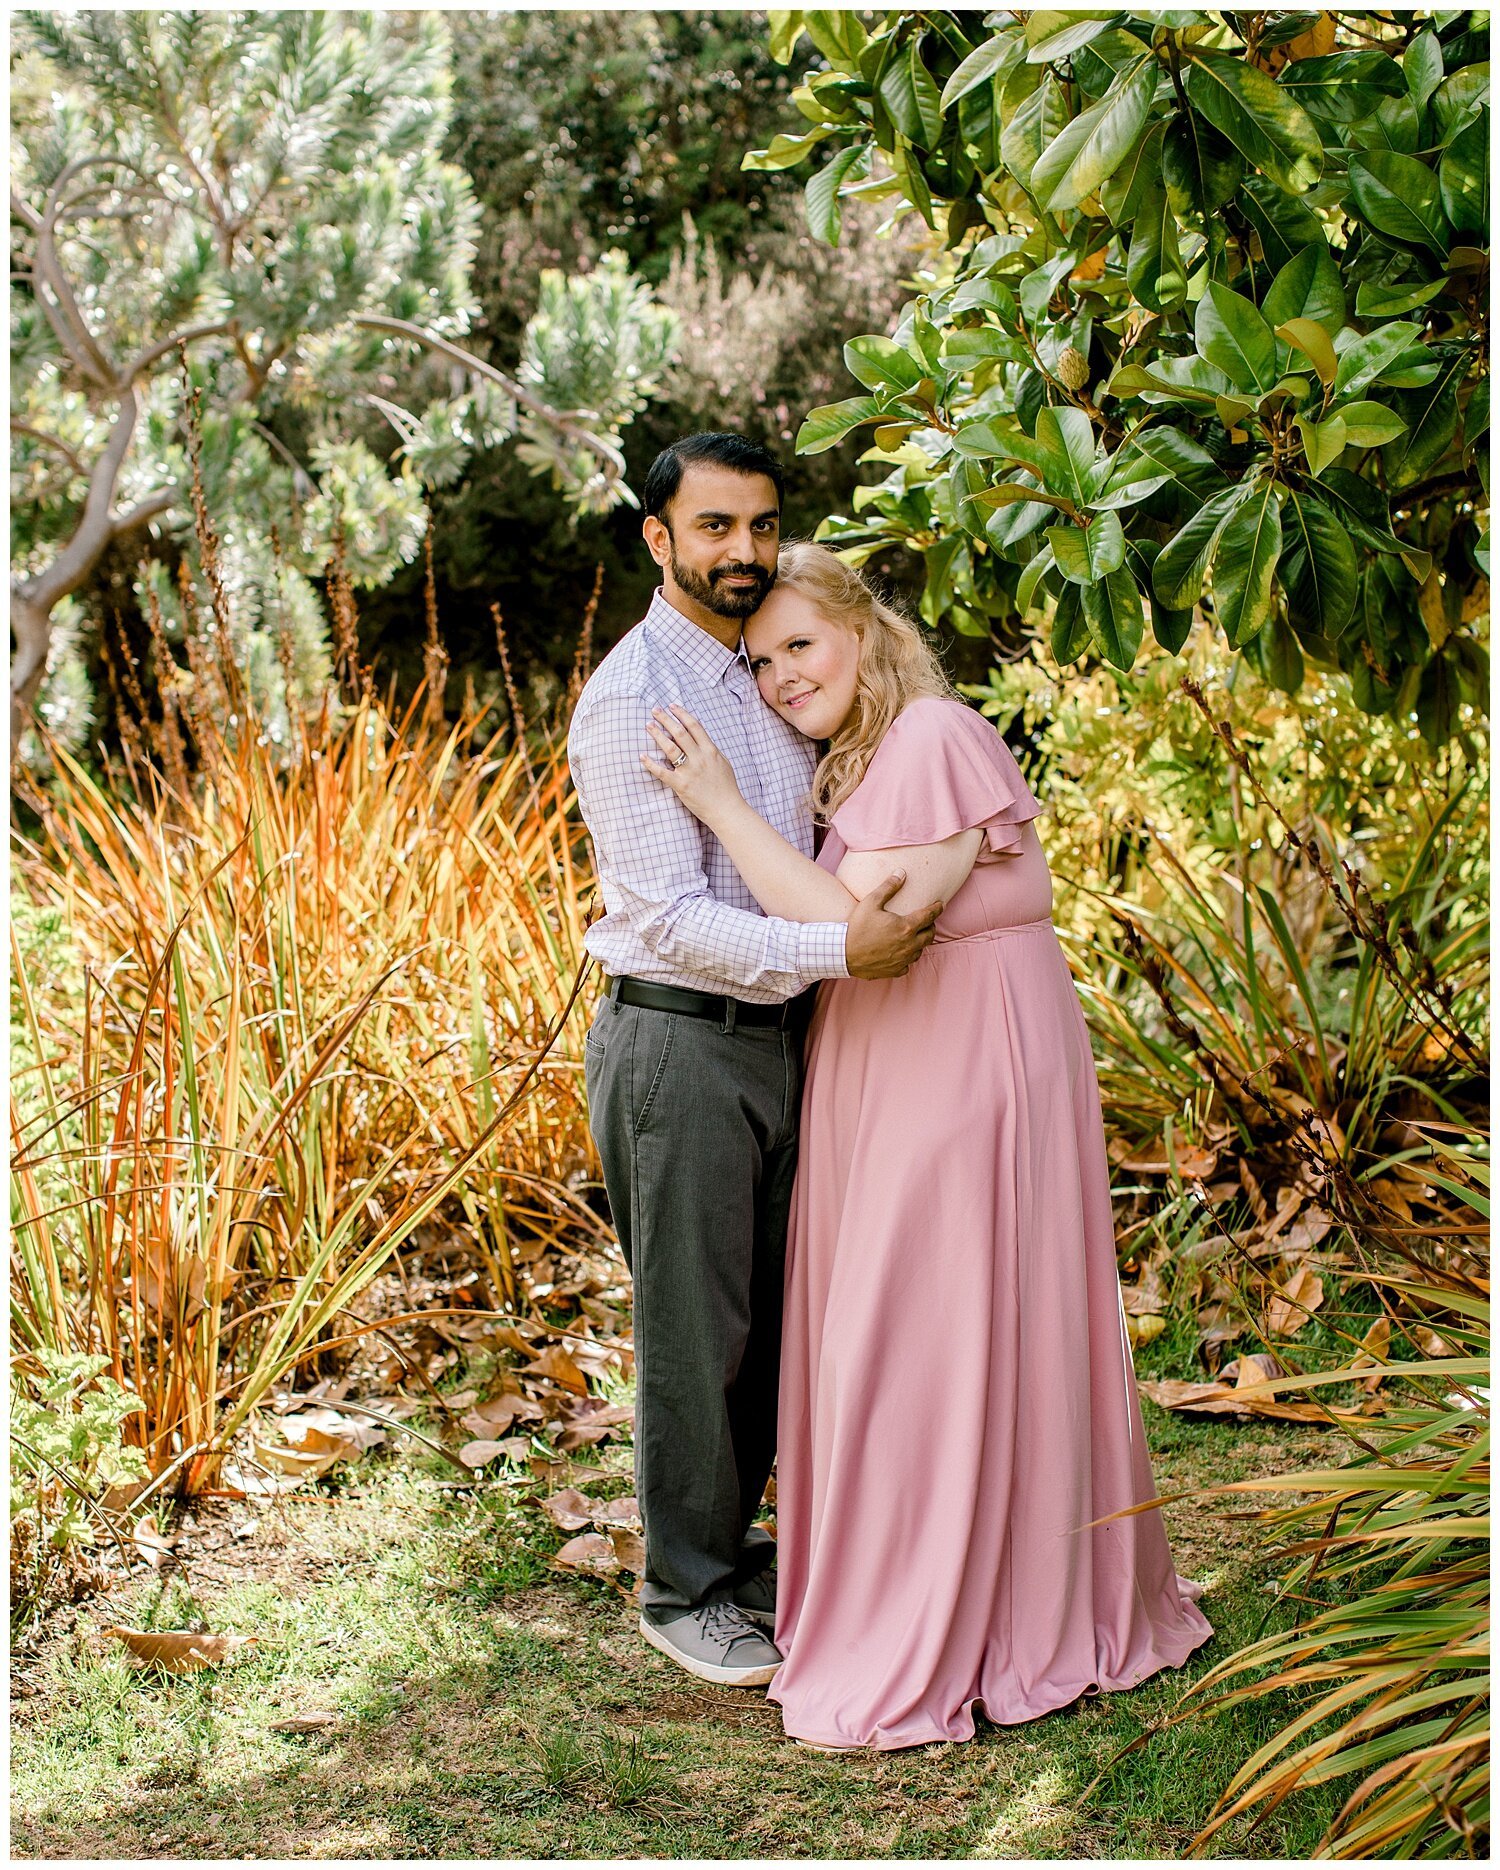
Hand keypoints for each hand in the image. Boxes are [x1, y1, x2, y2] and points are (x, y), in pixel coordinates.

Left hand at [640, 704, 743, 823]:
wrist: (726, 809)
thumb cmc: (726, 788)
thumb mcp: (723, 763)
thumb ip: (711, 750)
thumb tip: (700, 739)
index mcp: (710, 751)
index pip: (694, 726)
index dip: (682, 714)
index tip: (672, 706)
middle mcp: (699, 758)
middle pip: (680, 732)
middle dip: (666, 719)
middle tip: (655, 710)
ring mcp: (689, 771)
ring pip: (670, 748)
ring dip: (657, 734)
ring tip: (648, 725)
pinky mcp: (680, 785)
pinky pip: (662, 772)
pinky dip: (650, 763)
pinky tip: (642, 756)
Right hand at [845, 873, 941, 979]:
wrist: (842, 953)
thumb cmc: (857, 926)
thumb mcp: (871, 902)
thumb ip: (889, 887)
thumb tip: (901, 873)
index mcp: (906, 926)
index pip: (930, 915)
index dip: (937, 908)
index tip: (941, 904)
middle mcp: (909, 944)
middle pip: (930, 934)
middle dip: (931, 925)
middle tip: (927, 920)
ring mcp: (903, 959)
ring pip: (921, 950)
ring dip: (921, 942)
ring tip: (916, 935)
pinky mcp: (895, 970)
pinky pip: (908, 964)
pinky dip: (908, 957)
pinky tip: (902, 953)